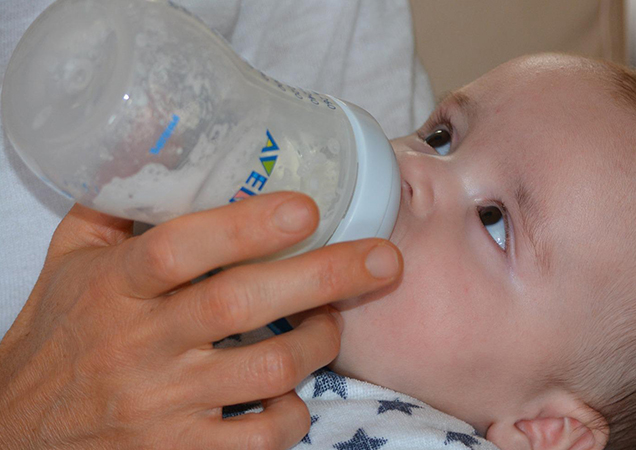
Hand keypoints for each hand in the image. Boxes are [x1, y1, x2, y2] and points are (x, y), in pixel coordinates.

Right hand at [0, 192, 401, 448]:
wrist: (20, 433)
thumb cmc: (58, 335)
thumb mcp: (71, 262)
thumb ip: (117, 208)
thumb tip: (167, 149)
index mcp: (113, 287)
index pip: (179, 247)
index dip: (246, 225)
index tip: (306, 207)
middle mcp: (140, 344)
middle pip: (240, 303)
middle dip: (324, 276)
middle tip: (385, 258)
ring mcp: (163, 404)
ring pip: (267, 371)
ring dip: (319, 341)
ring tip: (334, 319)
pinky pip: (260, 439)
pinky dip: (293, 413)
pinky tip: (292, 391)